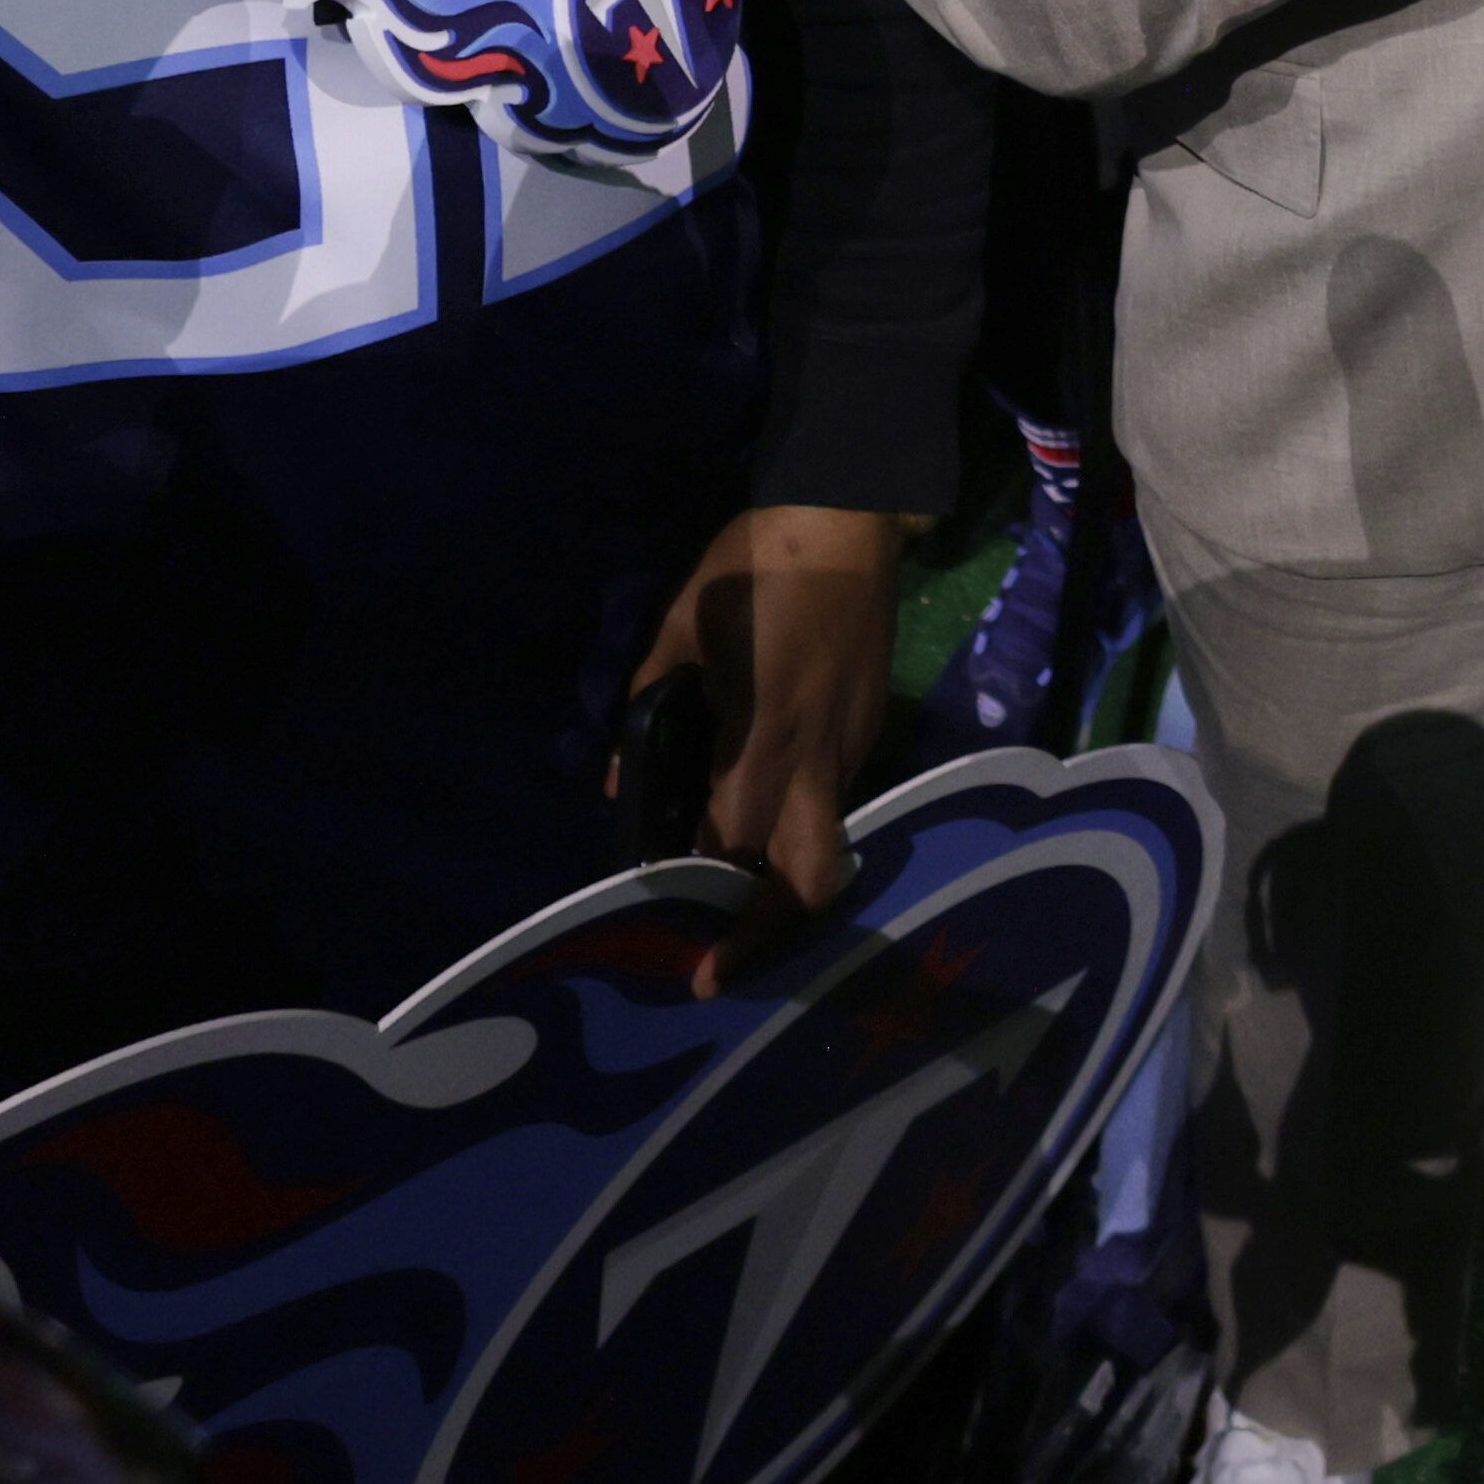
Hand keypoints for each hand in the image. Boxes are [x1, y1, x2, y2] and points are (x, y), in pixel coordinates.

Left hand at [624, 500, 909, 910]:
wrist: (849, 518)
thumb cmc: (754, 567)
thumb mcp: (680, 627)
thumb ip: (646, 704)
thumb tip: (615, 779)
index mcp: (763, 739)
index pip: (730, 847)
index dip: (698, 895)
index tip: (669, 936)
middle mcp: (814, 761)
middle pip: (806, 881)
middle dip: (765, 934)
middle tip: (718, 965)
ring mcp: (850, 748)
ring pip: (826, 847)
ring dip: (782, 885)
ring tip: (735, 907)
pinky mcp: (868, 730)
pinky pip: (834, 799)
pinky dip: (800, 826)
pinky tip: (768, 817)